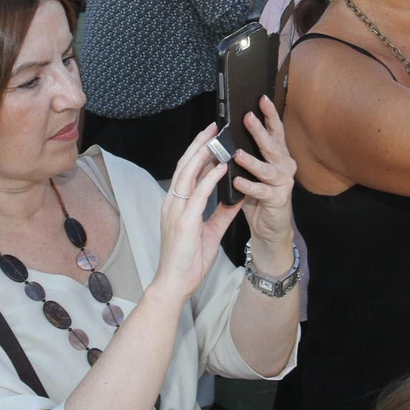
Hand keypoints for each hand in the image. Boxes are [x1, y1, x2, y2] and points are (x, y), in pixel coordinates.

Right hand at [153, 123, 239, 303]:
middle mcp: (173, 203)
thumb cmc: (189, 259)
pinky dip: (209, 178)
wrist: (176, 283)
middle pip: (185, 165)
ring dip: (203, 154)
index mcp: (177, 204)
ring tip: (217, 138)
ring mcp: (176, 211)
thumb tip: (236, 195)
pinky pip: (197, 194)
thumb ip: (222, 212)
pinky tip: (221, 167)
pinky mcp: (183, 221)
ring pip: (187, 173)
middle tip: (214, 126)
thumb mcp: (211, 231)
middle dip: (199, 143)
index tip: (211, 136)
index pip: (186, 170)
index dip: (197, 151)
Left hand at [232, 96, 296, 250]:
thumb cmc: (259, 195)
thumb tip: (230, 133)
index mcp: (279, 156)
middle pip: (272, 145)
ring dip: (251, 160)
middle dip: (259, 131)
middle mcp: (285, 166)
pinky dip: (249, 186)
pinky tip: (237, 181)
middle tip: (247, 117)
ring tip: (237, 154)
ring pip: (267, 168)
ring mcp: (283, 183)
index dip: (269, 114)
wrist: (270, 226)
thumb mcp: (254, 171)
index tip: (261, 98)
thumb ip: (248, 153)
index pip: (275, 131)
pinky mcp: (277, 199)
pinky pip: (261, 191)